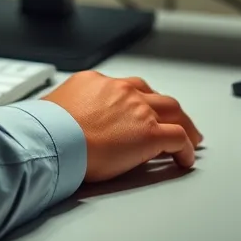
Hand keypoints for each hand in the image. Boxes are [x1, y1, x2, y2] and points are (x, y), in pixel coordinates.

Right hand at [43, 71, 202, 182]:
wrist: (54, 138)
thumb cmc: (49, 128)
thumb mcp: (56, 106)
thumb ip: (71, 108)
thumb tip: (65, 120)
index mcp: (96, 82)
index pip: (127, 87)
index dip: (139, 101)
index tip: (142, 111)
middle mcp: (121, 90)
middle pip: (155, 95)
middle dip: (167, 109)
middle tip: (175, 120)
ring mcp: (138, 110)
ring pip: (173, 111)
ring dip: (184, 124)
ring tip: (191, 138)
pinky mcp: (149, 134)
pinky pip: (179, 139)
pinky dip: (186, 149)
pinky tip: (186, 159)